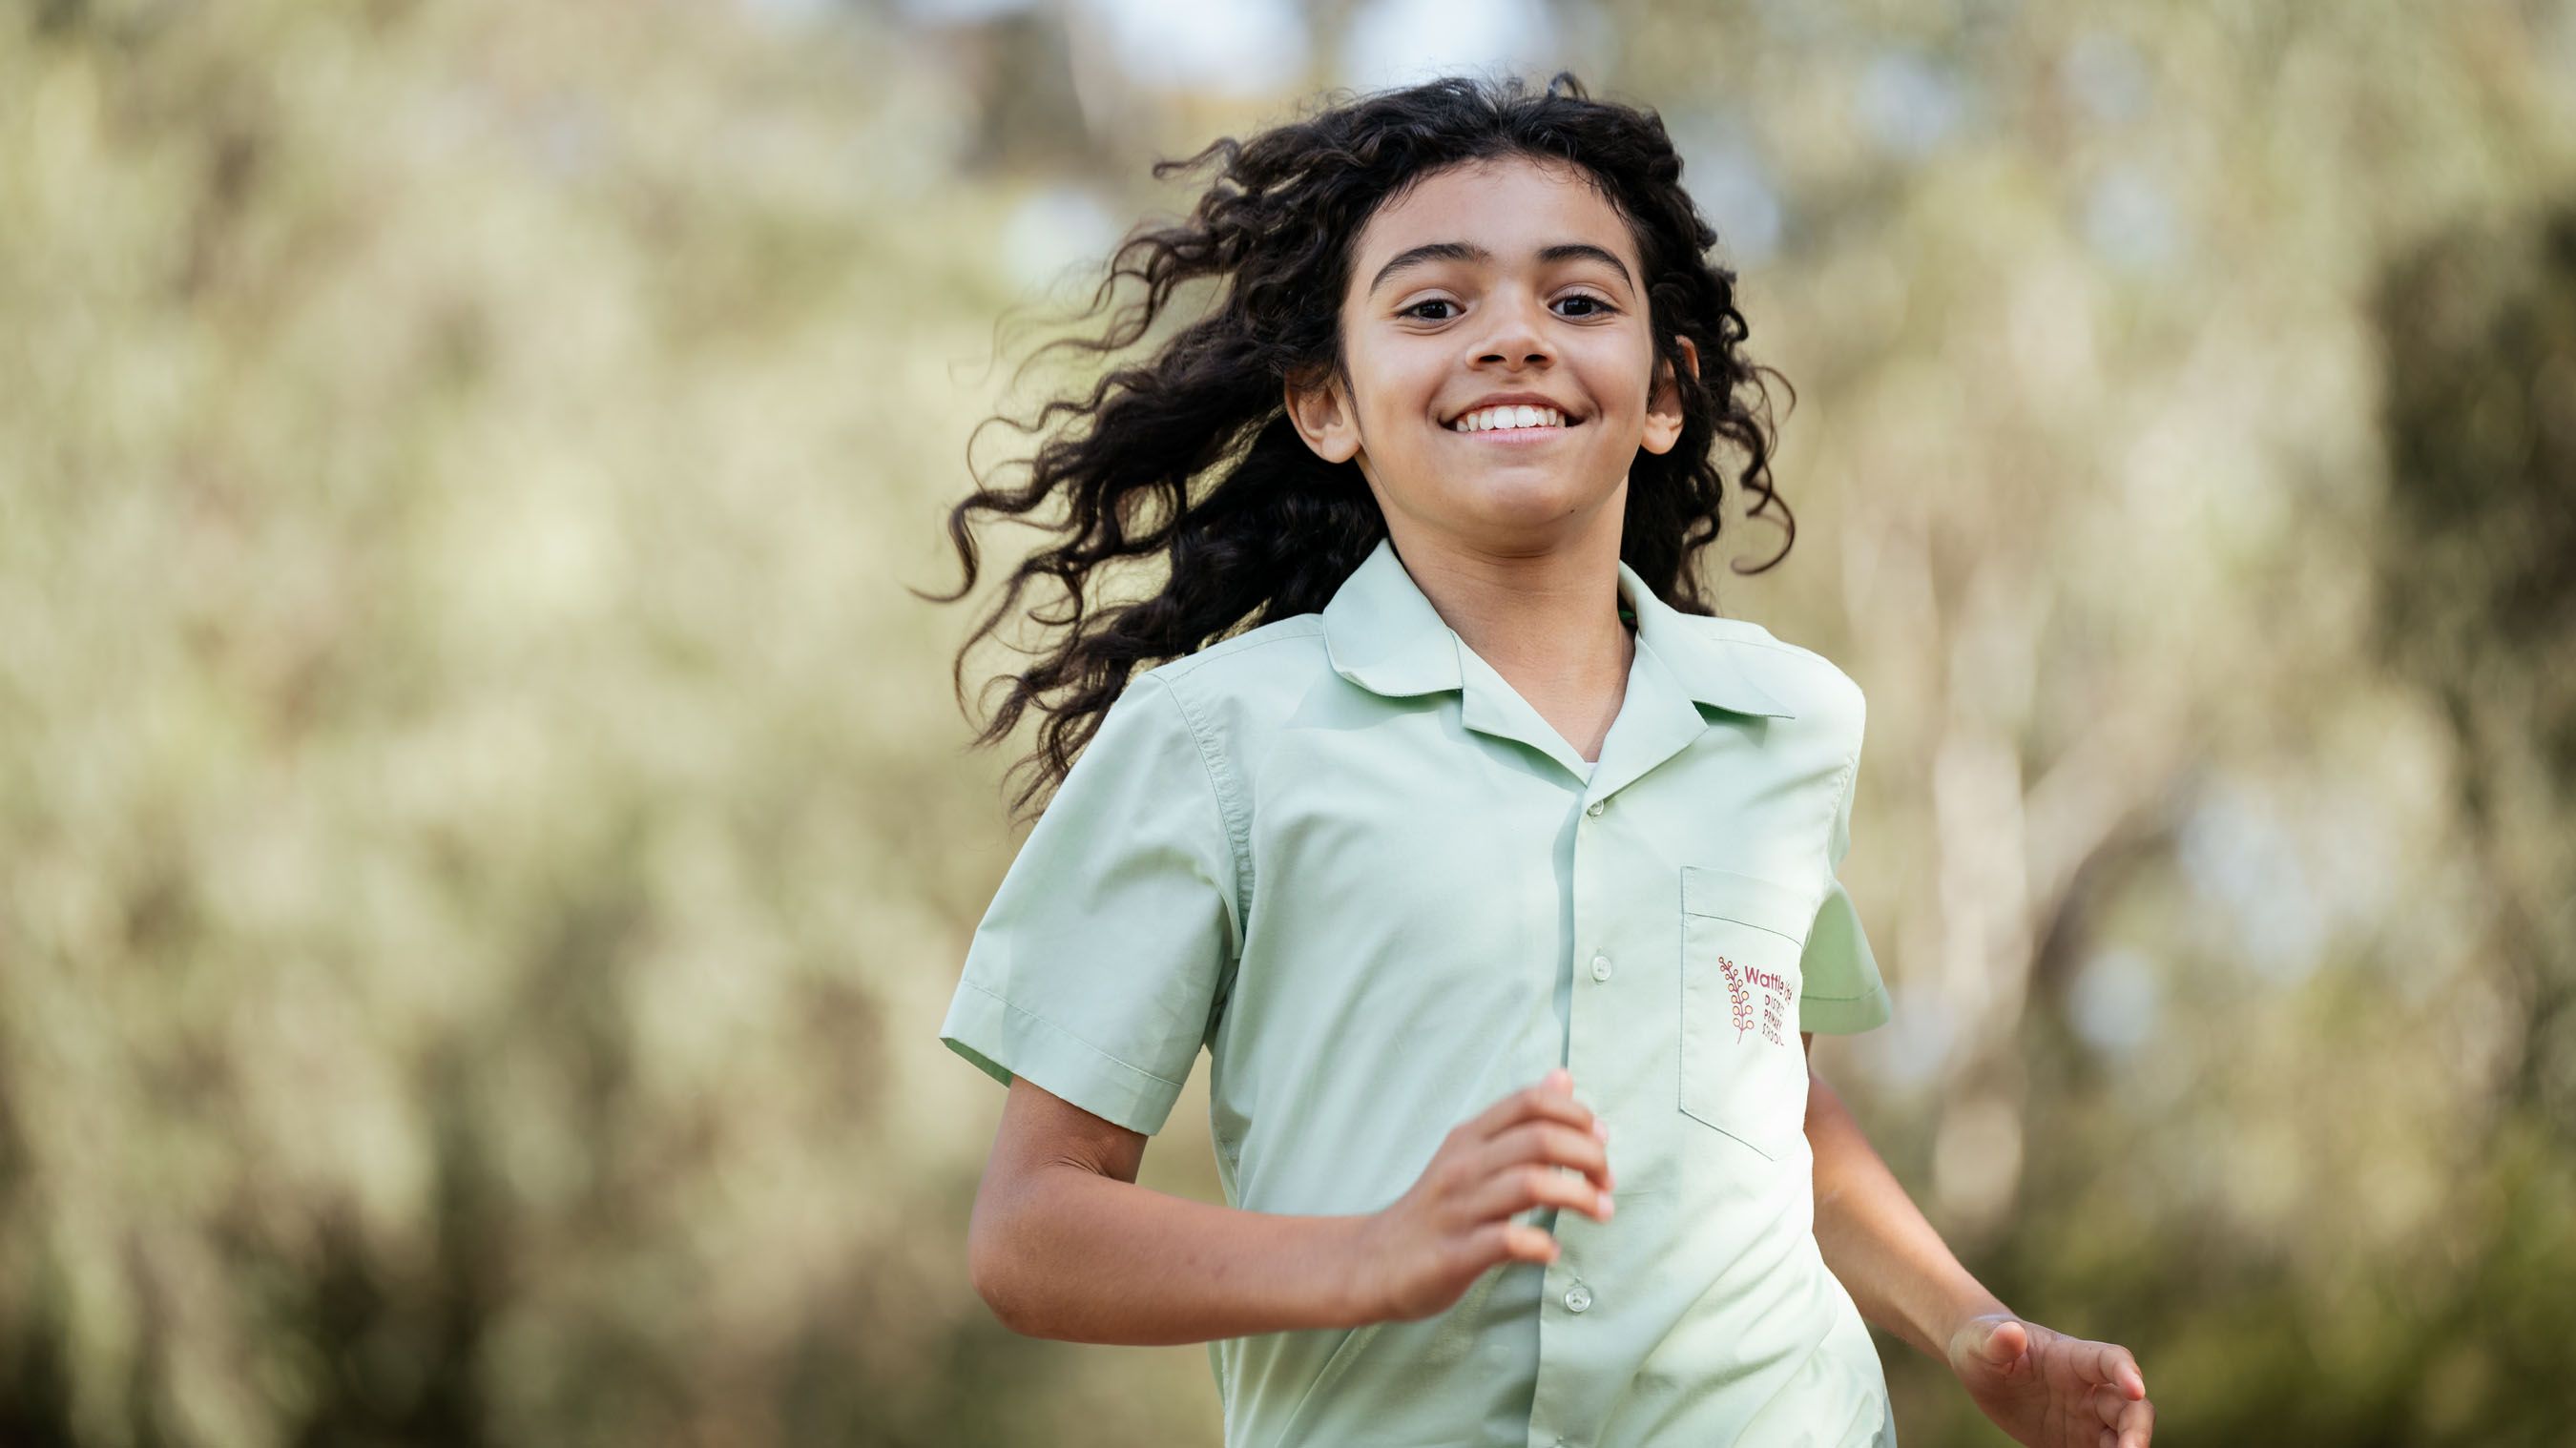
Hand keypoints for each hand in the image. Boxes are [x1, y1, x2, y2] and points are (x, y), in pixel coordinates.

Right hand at [1348, 1067, 1613, 1322]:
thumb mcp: (1471, 1152)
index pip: (1530, 1102)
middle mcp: (1463, 1165)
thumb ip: (1517, 1119)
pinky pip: (1506, 1241)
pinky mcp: (1454, 1253)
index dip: (1577, 1114)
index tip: (1601, 1141)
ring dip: (1579, 1196)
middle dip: (1590, 1156)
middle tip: (1608, 1182)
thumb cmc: (1436, 1207)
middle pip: (1541, 1139)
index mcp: (1469, 1137)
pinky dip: (1540, 1245)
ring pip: (1530, 1184)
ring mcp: (1457, 1209)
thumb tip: (1563, 1077)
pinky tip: (1552, 1251)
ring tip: (1601, 1211)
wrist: (1374, 1262)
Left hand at [1947, 1312, 2153, 1447]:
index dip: (2127, 1373)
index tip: (2136, 1389)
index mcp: (2072, 1357)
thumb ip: (1997, 1341)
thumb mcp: (1981, 1342)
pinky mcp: (2075, 1442)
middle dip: (2137, 1429)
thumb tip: (2010, 1333)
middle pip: (2130, 1407)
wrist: (1979, 1367)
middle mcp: (2088, 1389)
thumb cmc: (1983, 1344)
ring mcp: (2085, 1418)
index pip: (2110, 1360)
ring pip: (2122, 1436)